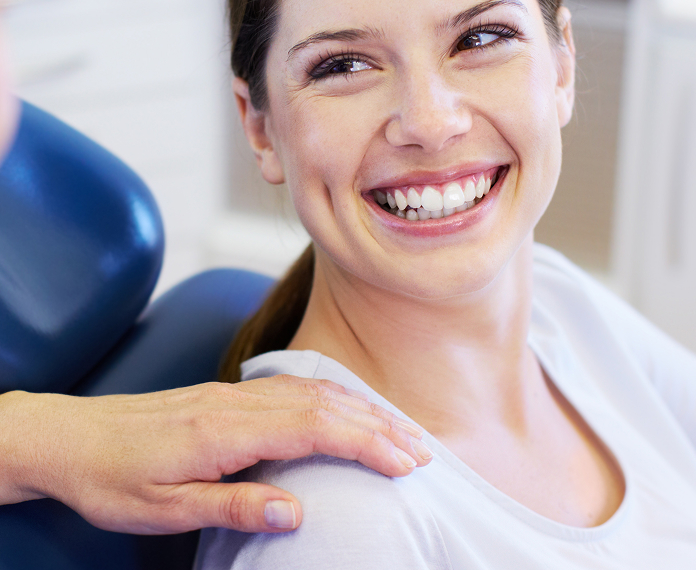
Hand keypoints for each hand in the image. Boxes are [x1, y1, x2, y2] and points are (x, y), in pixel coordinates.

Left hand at [0, 376, 431, 533]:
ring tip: (400, 429)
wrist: (73, 436)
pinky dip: (334, 396)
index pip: (314, 428)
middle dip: (379, 425)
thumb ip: (233, 503)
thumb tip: (297, 509)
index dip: (365, 443)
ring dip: (362, 408)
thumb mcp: (164, 508)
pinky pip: (295, 387)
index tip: (404, 463)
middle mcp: (238, 402)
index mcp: (225, 430)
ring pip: (314, 390)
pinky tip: (348, 407)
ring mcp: (236, 392)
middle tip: (422, 450)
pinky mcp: (231, 393)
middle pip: (325, 403)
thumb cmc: (114, 478)